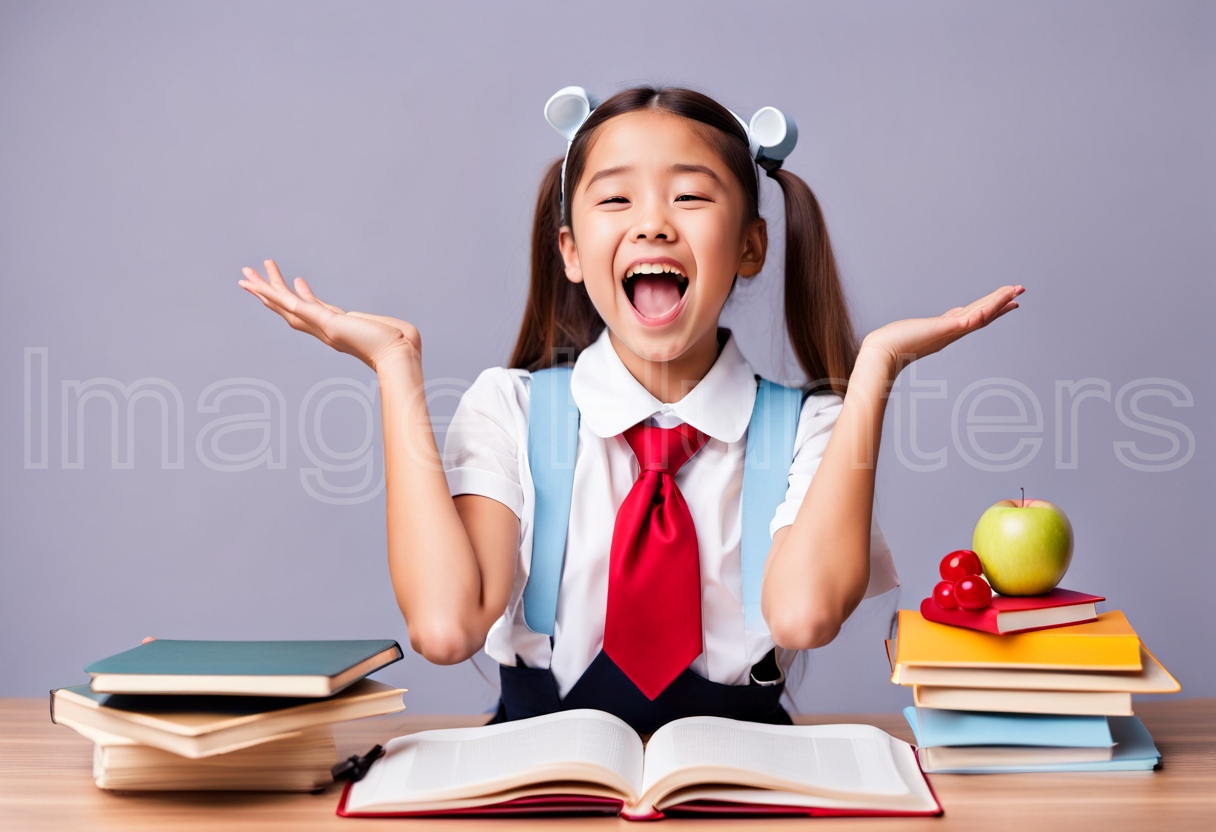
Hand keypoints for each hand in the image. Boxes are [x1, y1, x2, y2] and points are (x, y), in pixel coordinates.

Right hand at [238, 259, 420, 371]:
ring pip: (285, 306)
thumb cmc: (404, 347)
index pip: (318, 309)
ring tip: (245, 275)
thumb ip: (390, 328)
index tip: (301, 281)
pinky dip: (273, 294)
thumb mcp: (393, 330)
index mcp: (341, 330)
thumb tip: (404, 334)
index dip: (307, 295)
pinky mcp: (323, 321)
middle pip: (292, 309)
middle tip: (255, 279)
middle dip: (273, 295)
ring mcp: (322, 327)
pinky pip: (292, 305)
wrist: (401, 356)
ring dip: (264, 290)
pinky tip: (258, 285)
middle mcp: (326, 330)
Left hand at [860, 285, 1023, 374]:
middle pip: (982, 314)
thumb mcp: (908, 333)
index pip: (972, 317)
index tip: (1005, 302)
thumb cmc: (888, 346)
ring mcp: (950, 331)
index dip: (990, 309)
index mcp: (944, 331)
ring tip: (1016, 291)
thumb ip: (914, 331)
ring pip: (982, 314)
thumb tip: (909, 330)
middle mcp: (951, 332)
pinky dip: (988, 308)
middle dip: (1001, 303)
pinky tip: (999, 300)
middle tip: (1019, 291)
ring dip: (1000, 302)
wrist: (881, 354)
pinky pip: (973, 317)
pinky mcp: (946, 329)